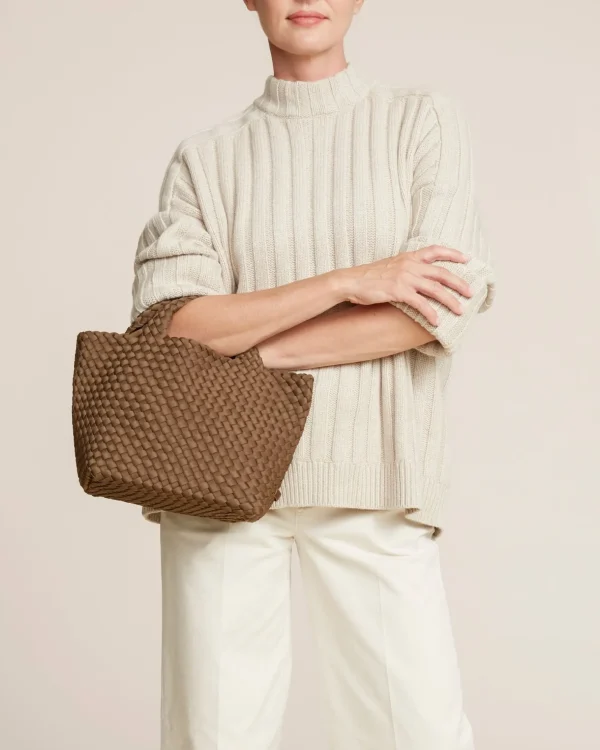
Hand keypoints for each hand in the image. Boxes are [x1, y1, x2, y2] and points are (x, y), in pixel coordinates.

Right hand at [337, 245, 473, 326]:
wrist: (350, 281)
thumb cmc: (368, 276)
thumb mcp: (390, 266)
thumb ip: (405, 268)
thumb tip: (417, 277)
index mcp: (409, 257)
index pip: (435, 250)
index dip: (453, 254)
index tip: (467, 258)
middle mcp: (410, 265)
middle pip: (441, 273)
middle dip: (459, 283)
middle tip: (470, 292)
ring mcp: (405, 278)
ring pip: (435, 289)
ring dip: (450, 300)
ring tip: (460, 310)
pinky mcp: (398, 291)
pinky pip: (420, 303)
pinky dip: (431, 313)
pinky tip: (437, 321)